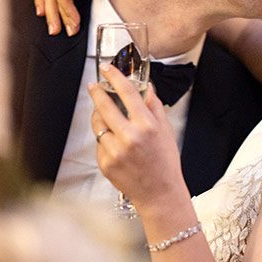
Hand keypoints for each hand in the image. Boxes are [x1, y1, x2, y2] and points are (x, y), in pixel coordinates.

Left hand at [88, 65, 186, 210]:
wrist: (159, 192)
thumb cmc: (165, 162)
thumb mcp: (166, 130)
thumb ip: (154, 106)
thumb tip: (146, 87)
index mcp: (146, 125)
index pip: (126, 93)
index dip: (114, 77)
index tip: (107, 69)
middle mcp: (129, 136)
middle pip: (104, 105)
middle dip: (97, 92)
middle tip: (95, 86)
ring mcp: (115, 151)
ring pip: (98, 125)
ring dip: (99, 117)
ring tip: (107, 117)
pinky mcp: (105, 163)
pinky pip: (100, 143)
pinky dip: (105, 140)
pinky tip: (116, 144)